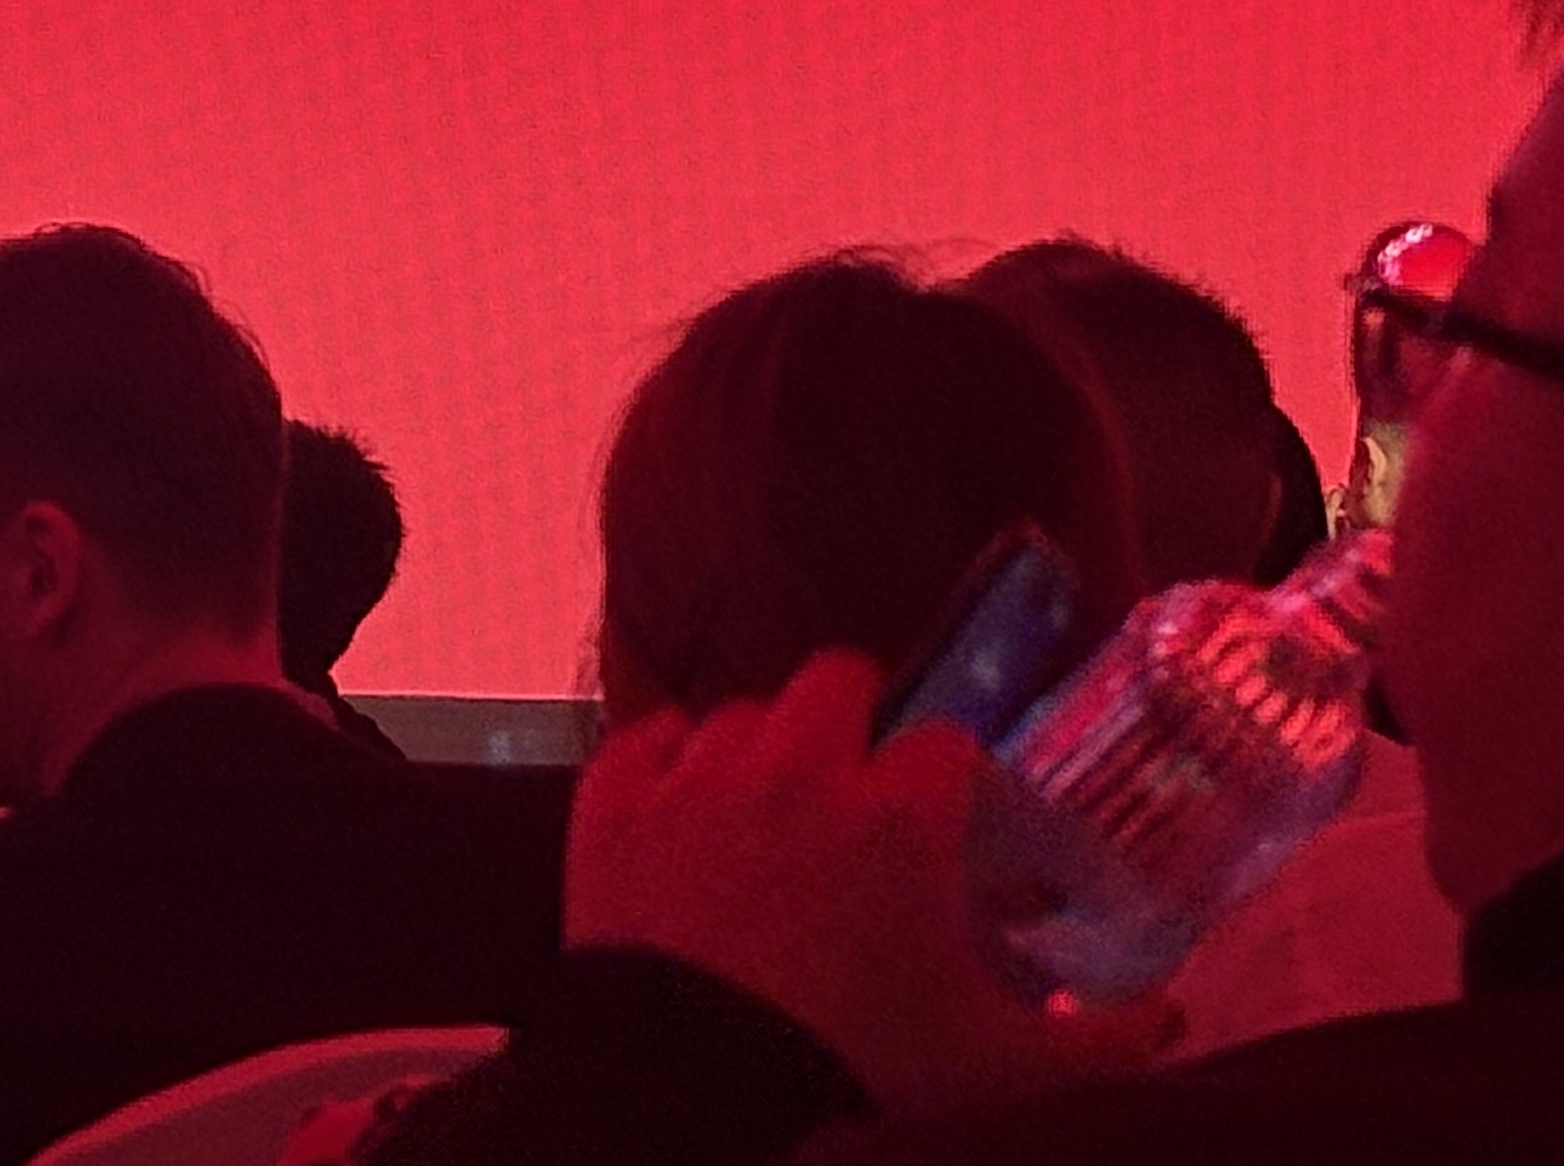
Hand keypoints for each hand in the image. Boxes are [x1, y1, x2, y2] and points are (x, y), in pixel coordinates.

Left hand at [567, 652, 1173, 1113]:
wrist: (696, 1104)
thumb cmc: (858, 1079)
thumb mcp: (1003, 1072)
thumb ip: (1104, 1042)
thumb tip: (1170, 1019)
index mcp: (898, 816)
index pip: (945, 741)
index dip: (952, 777)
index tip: (952, 815)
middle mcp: (796, 771)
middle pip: (835, 679)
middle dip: (856, 720)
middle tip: (862, 784)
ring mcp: (694, 781)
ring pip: (740, 713)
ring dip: (764, 750)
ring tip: (776, 814)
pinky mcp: (611, 806)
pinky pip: (643, 738)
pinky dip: (666, 761)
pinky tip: (687, 804)